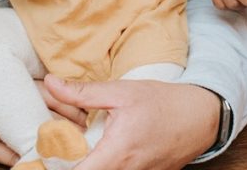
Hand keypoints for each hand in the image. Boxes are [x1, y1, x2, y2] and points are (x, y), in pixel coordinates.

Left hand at [44, 75, 218, 169]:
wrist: (200, 116)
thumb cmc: (162, 102)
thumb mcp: (121, 92)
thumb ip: (83, 93)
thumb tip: (51, 84)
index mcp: (116, 153)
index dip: (56, 165)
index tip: (46, 153)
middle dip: (71, 163)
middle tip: (60, 148)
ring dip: (90, 163)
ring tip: (82, 148)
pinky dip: (108, 164)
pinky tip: (105, 150)